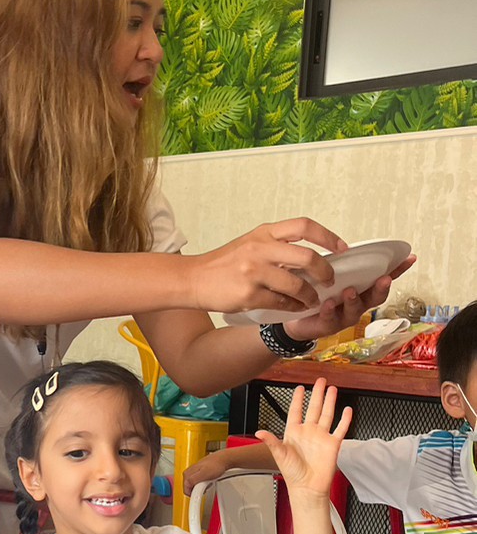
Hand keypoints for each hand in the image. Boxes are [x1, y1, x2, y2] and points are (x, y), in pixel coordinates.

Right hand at [182, 450, 227, 495]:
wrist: (223, 460)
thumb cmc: (215, 465)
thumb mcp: (203, 474)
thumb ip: (193, 479)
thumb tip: (187, 485)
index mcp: (187, 473)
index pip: (186, 490)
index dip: (194, 494)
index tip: (201, 493)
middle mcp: (188, 472)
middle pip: (190, 488)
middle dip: (198, 490)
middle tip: (205, 487)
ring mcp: (193, 472)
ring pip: (195, 486)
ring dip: (202, 487)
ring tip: (208, 482)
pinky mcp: (199, 473)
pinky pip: (199, 483)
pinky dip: (204, 484)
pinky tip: (209, 480)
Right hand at [187, 219, 345, 314]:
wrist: (192, 279)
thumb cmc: (223, 264)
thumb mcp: (250, 244)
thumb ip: (277, 247)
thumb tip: (311, 259)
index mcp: (263, 233)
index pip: (304, 226)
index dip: (327, 236)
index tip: (341, 247)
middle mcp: (260, 248)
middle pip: (307, 257)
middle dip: (325, 272)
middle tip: (328, 280)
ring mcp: (253, 272)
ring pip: (297, 285)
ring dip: (310, 296)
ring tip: (311, 300)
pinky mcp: (248, 294)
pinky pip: (281, 303)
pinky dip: (292, 307)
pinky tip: (293, 307)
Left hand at [258, 380, 351, 498]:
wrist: (307, 487)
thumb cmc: (292, 473)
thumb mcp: (279, 454)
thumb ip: (271, 441)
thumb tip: (259, 432)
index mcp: (294, 432)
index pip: (296, 411)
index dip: (297, 399)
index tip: (299, 388)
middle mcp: (308, 432)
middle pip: (314, 408)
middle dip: (317, 394)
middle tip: (320, 381)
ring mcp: (321, 437)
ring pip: (327, 414)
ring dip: (329, 401)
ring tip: (332, 389)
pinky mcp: (333, 444)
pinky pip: (340, 429)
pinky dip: (344, 419)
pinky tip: (347, 410)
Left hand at [282, 252, 415, 341]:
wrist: (295, 320)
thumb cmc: (316, 295)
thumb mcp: (329, 275)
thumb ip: (341, 264)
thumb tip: (347, 245)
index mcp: (361, 289)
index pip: (383, 278)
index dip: (398, 270)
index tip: (409, 258)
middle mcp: (357, 303)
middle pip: (375, 297)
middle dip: (381, 288)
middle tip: (385, 279)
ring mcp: (344, 316)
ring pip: (355, 310)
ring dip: (354, 300)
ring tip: (350, 291)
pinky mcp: (327, 325)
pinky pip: (330, 318)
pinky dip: (330, 311)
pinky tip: (329, 304)